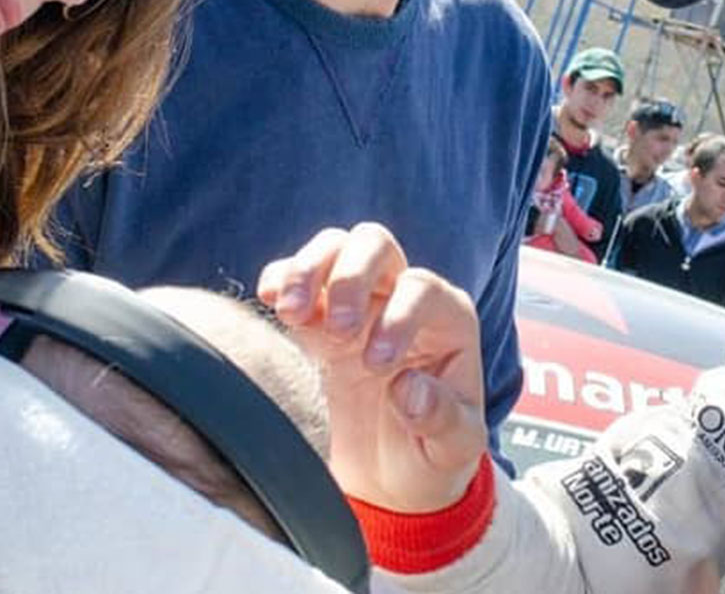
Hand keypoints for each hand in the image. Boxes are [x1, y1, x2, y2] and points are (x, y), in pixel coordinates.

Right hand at [258, 222, 486, 513]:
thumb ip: (444, 421)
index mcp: (447, 321)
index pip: (422, 288)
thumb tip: (410, 389)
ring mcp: (357, 305)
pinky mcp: (317, 321)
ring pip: (335, 247)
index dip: (398, 317)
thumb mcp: (454, 450)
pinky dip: (280, 277)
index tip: (376, 366)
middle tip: (339, 332)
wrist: (392, 479)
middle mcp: (401, 299)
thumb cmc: (432, 454)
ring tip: (291, 312)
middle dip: (352, 277)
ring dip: (309, 269)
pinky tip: (270, 301)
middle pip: (375, 245)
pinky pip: (295, 276)